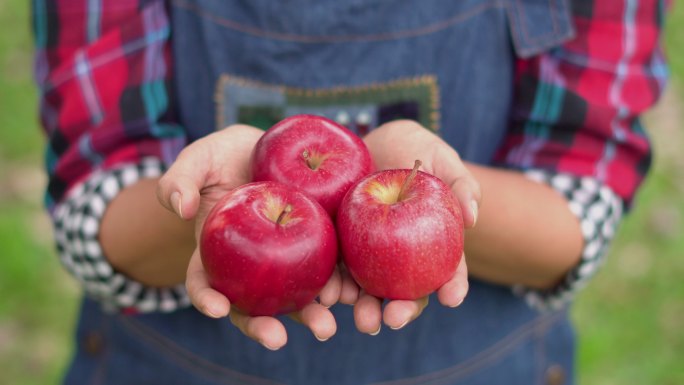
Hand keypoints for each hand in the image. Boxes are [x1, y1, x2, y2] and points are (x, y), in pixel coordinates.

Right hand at [157, 124, 344, 349]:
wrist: (268, 147)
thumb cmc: (225, 156)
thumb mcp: (198, 159)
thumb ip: (180, 179)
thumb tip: (182, 208)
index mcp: (215, 253)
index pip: (204, 282)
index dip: (208, 298)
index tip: (217, 308)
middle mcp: (249, 267)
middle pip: (253, 304)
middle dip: (263, 325)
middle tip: (277, 338)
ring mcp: (285, 260)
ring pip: (295, 296)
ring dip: (309, 315)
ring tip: (325, 326)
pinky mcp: (317, 246)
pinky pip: (328, 270)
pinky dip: (339, 285)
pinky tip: (351, 294)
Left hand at [353, 120, 478, 333]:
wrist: (370, 141)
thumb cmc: (413, 148)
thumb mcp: (440, 158)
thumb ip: (461, 183)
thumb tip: (473, 218)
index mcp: (434, 244)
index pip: (448, 271)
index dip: (453, 286)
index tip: (452, 298)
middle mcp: (403, 258)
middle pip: (407, 291)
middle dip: (403, 311)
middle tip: (395, 319)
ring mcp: (370, 255)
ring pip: (370, 291)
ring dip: (367, 310)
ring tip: (364, 320)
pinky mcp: (340, 247)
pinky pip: (337, 272)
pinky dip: (333, 288)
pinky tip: (327, 298)